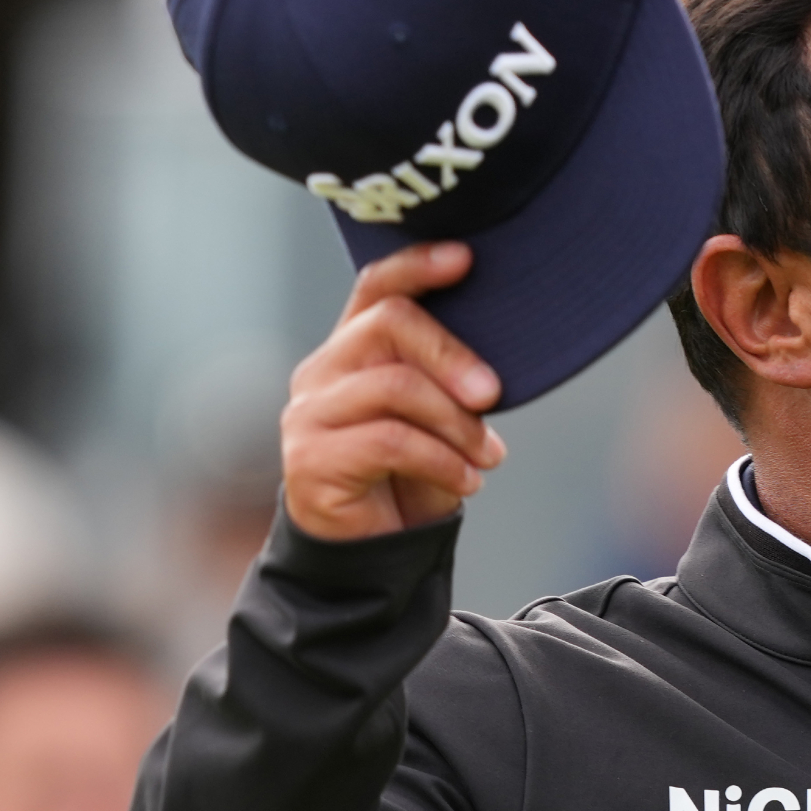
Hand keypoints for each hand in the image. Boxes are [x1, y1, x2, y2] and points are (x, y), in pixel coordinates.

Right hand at [281, 242, 506, 540]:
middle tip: (494, 394)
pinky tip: (468, 481)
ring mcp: (309, 413)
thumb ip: (451, 379)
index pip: (376, 287)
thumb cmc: (411, 474)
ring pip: (394, 385)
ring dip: (456, 422)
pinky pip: (390, 441)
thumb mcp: (439, 417)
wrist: (371, 552)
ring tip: (488, 455)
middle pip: (388, 324)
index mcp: (352, 348)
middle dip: (452, 354)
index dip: (419, 265)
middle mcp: (322, 371)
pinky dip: (442, 460)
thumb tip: (501, 358)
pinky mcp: (310, 458)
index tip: (467, 258)